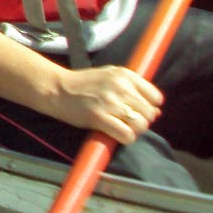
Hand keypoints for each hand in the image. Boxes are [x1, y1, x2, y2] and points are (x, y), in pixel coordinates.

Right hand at [49, 65, 163, 143]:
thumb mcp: (109, 77)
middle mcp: (120, 86)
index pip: (156, 97)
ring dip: (133, 130)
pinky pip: (127, 135)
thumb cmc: (82, 85)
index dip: (148, 107)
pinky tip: (114, 133)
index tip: (135, 110)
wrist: (55, 88)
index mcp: (125, 74)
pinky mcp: (100, 117)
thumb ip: (132, 89)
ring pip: (141, 125)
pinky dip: (124, 138)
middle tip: (124, 120)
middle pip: (150, 113)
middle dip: (140, 120)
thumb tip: (157, 111)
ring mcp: (110, 101)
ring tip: (119, 126)